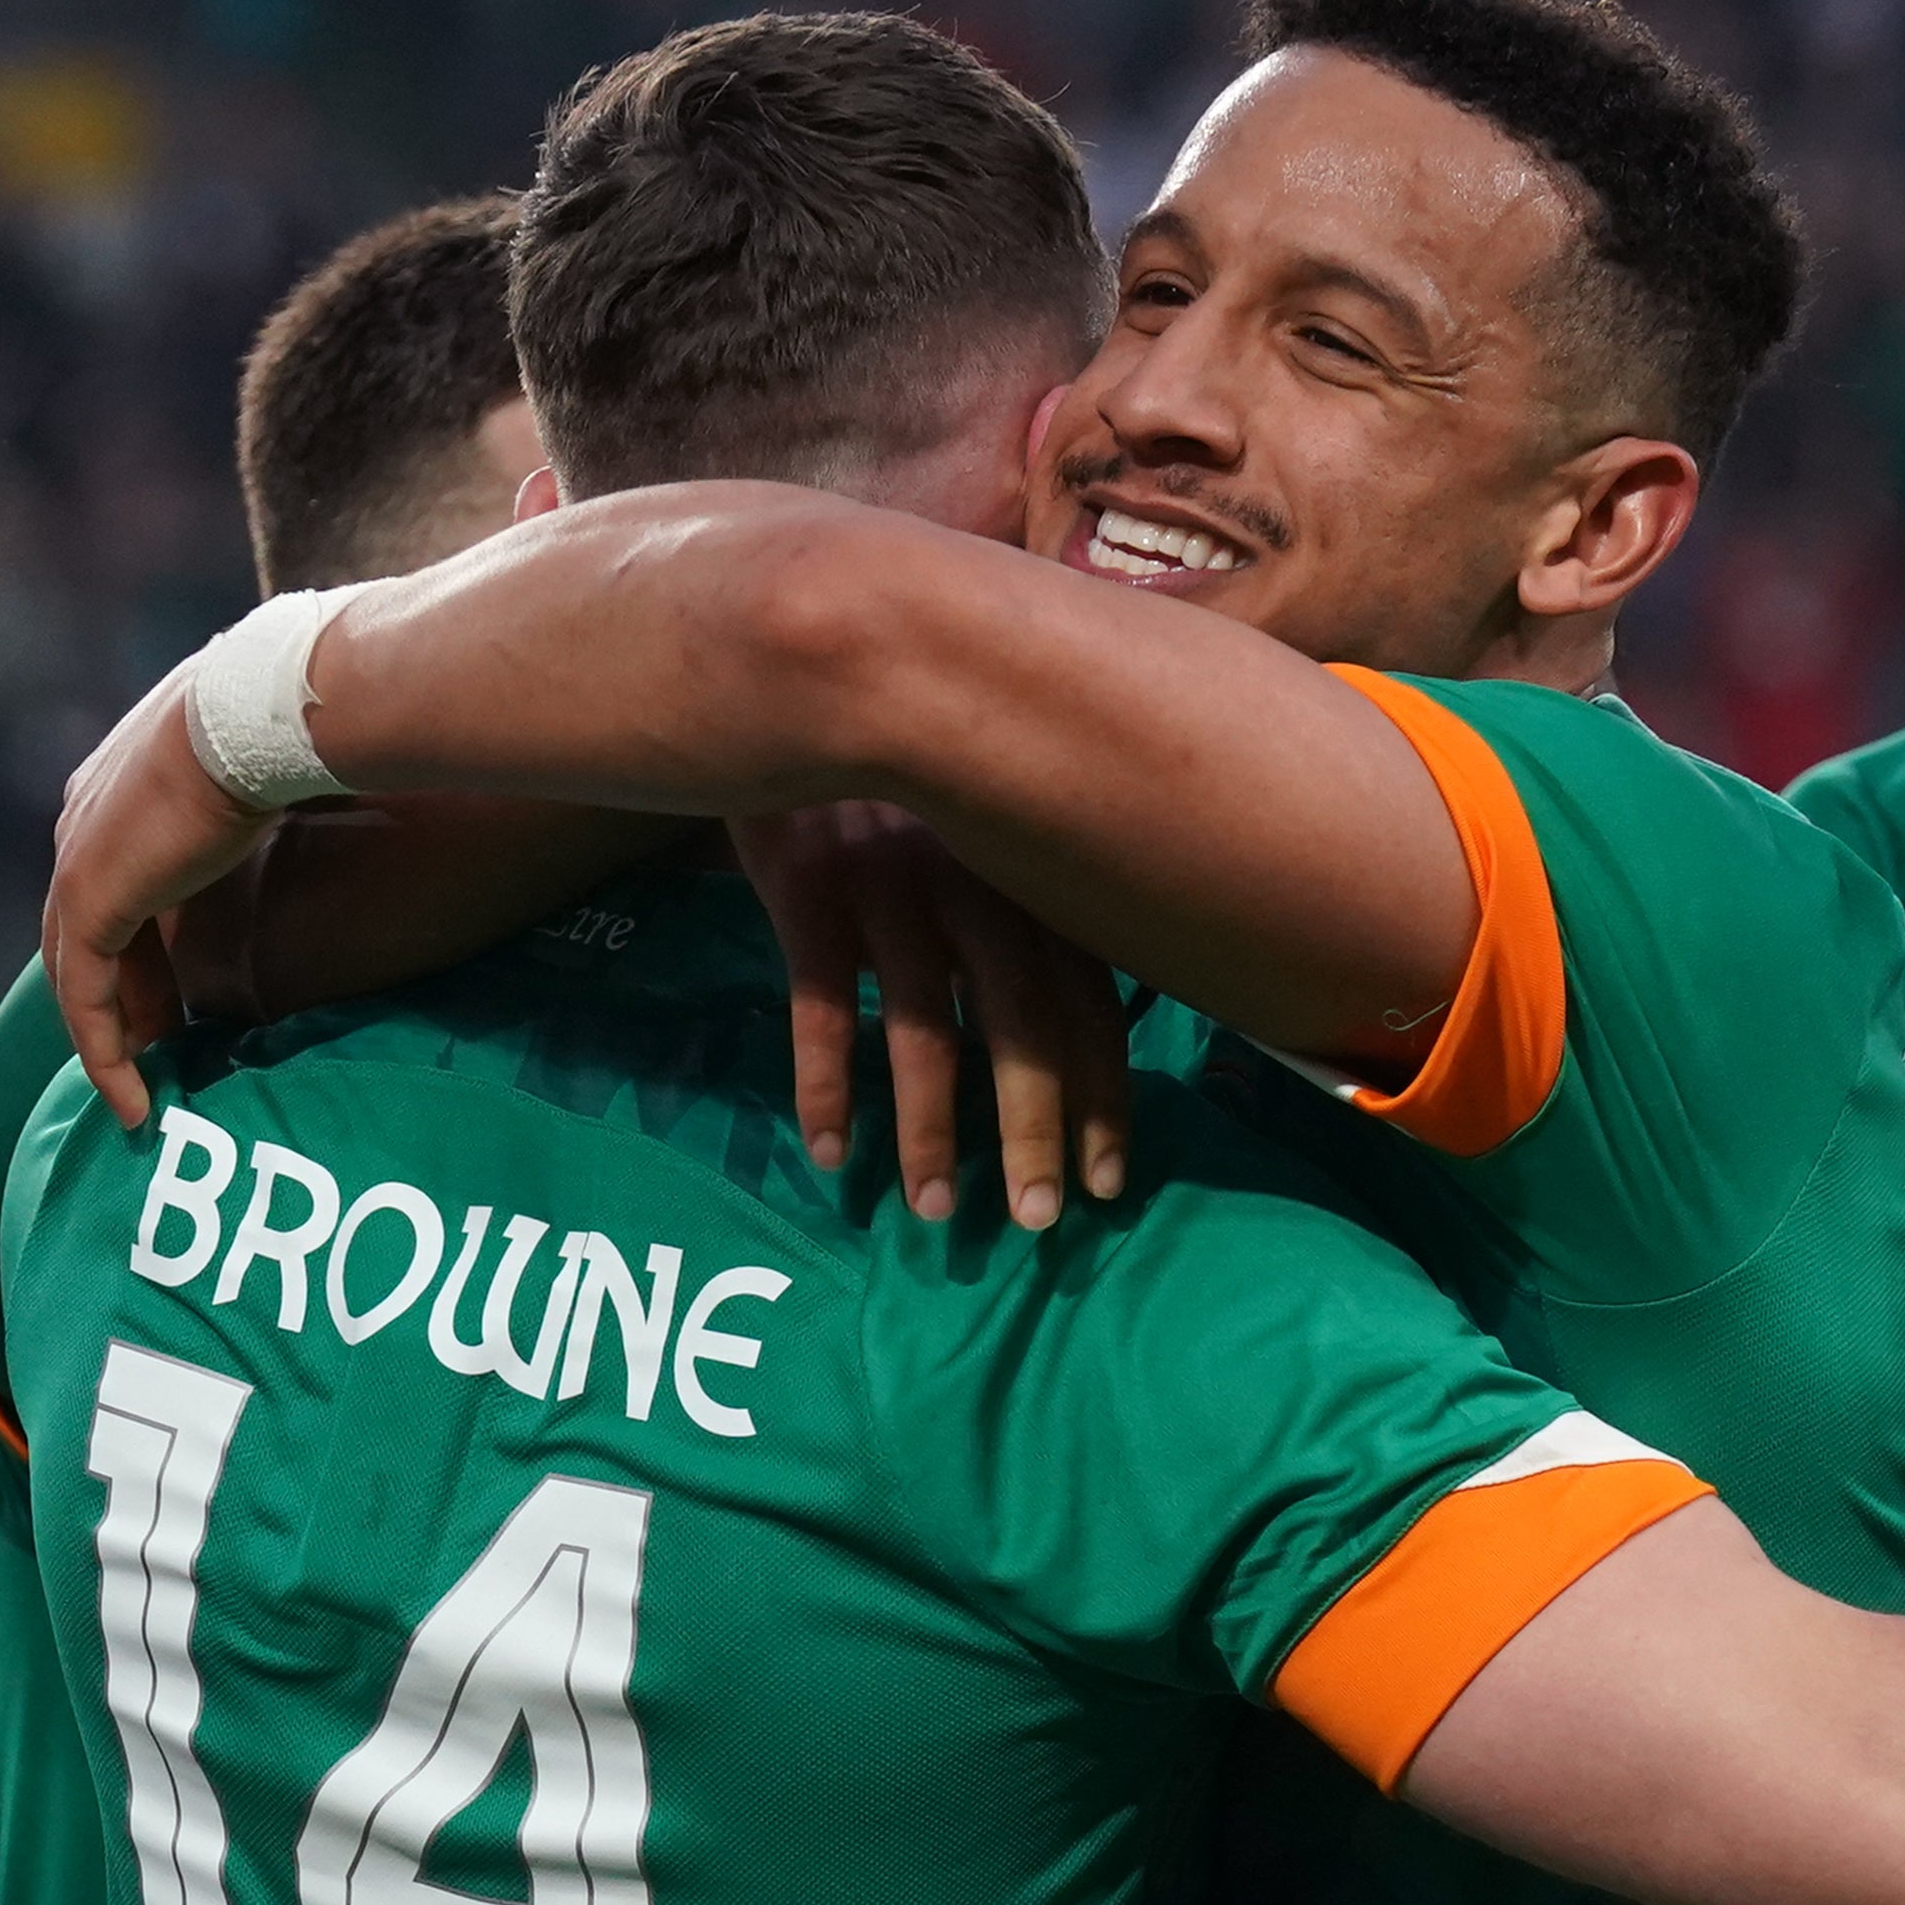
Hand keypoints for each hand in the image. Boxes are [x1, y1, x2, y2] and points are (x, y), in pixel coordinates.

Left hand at [46, 666, 266, 1123]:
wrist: (259, 711)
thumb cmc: (284, 724)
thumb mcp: (266, 763)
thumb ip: (261, 794)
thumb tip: (321, 797)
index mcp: (117, 783)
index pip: (113, 879)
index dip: (141, 944)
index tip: (176, 995)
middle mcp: (82, 817)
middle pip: (87, 930)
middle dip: (123, 994)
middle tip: (161, 1047)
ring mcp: (78, 859)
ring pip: (79, 971)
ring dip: (111, 1034)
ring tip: (144, 1088)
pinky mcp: (88, 901)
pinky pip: (85, 999)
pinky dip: (105, 1054)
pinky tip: (134, 1103)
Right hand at [734, 804, 1136, 1225]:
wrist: (795, 681)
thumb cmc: (901, 777)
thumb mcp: (988, 824)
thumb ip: (1040, 903)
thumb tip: (1104, 1007)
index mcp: (1031, 876)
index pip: (1089, 1003)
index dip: (1104, 1096)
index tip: (1109, 1180)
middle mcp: (977, 885)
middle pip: (1021, 1028)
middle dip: (1034, 1130)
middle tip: (1039, 1223)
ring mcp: (891, 889)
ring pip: (923, 1031)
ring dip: (930, 1130)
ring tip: (932, 1211)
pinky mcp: (809, 892)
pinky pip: (823, 1007)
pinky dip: (826, 1084)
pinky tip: (829, 1151)